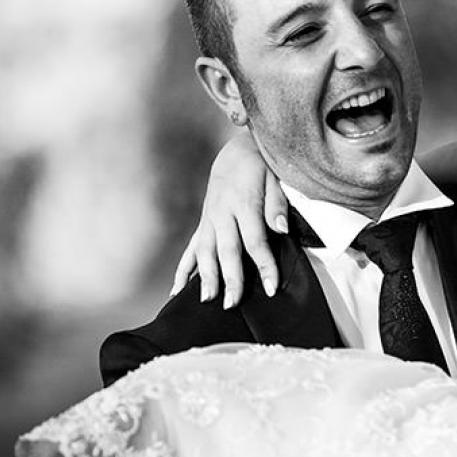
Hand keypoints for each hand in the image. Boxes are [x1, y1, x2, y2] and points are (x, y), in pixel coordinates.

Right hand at [171, 132, 288, 307]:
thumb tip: (280, 229)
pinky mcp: (203, 225)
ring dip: (205, 277)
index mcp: (244, 204)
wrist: (236, 152)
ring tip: (207, 300)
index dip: (264, 265)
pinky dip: (182, 271)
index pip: (255, 241)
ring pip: (204, 252)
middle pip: (227, 251)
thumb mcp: (275, 179)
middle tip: (232, 304)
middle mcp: (223, 214)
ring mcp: (209, 220)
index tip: (270, 288)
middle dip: (230, 278)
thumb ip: (277, 205)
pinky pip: (190, 251)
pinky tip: (176, 291)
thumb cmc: (260, 167)